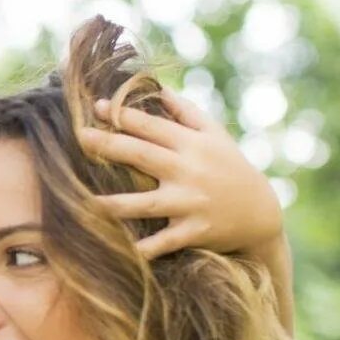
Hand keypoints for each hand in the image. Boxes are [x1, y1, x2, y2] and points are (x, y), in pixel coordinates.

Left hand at [78, 92, 282, 259]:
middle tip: (79, 137)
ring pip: (146, 203)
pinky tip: (121, 250)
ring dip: (116, 204)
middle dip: (109, 145)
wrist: (260, 213)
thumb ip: (185, 112)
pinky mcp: (194, 232)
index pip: (152, 126)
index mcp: (191, 144)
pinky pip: (164, 242)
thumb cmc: (230, 167)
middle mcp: (188, 171)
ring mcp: (190, 203)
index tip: (96, 107)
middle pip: (142, 155)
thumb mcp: (215, 135)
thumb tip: (156, 88)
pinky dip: (145, 248)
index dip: (123, 115)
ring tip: (87, 202)